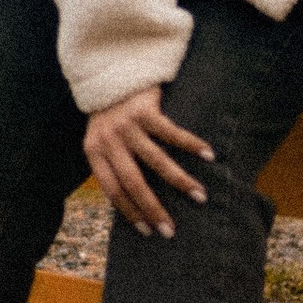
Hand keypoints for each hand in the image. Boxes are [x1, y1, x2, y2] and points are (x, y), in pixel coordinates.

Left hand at [84, 85, 214, 236]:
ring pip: (156, 161)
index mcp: (93, 151)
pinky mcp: (144, 109)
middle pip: (133, 182)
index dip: (130, 212)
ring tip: (200, 196)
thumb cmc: (110, 113)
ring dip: (180, 181)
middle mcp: (108, 139)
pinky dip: (191, 144)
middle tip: (171, 230)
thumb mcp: (102, 139)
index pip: (112, 190)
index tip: (148, 231)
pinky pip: (171, 132)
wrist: (110, 70)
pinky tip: (209, 155)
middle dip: (153, 208)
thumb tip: (135, 203)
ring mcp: (126, 124)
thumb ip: (112, 164)